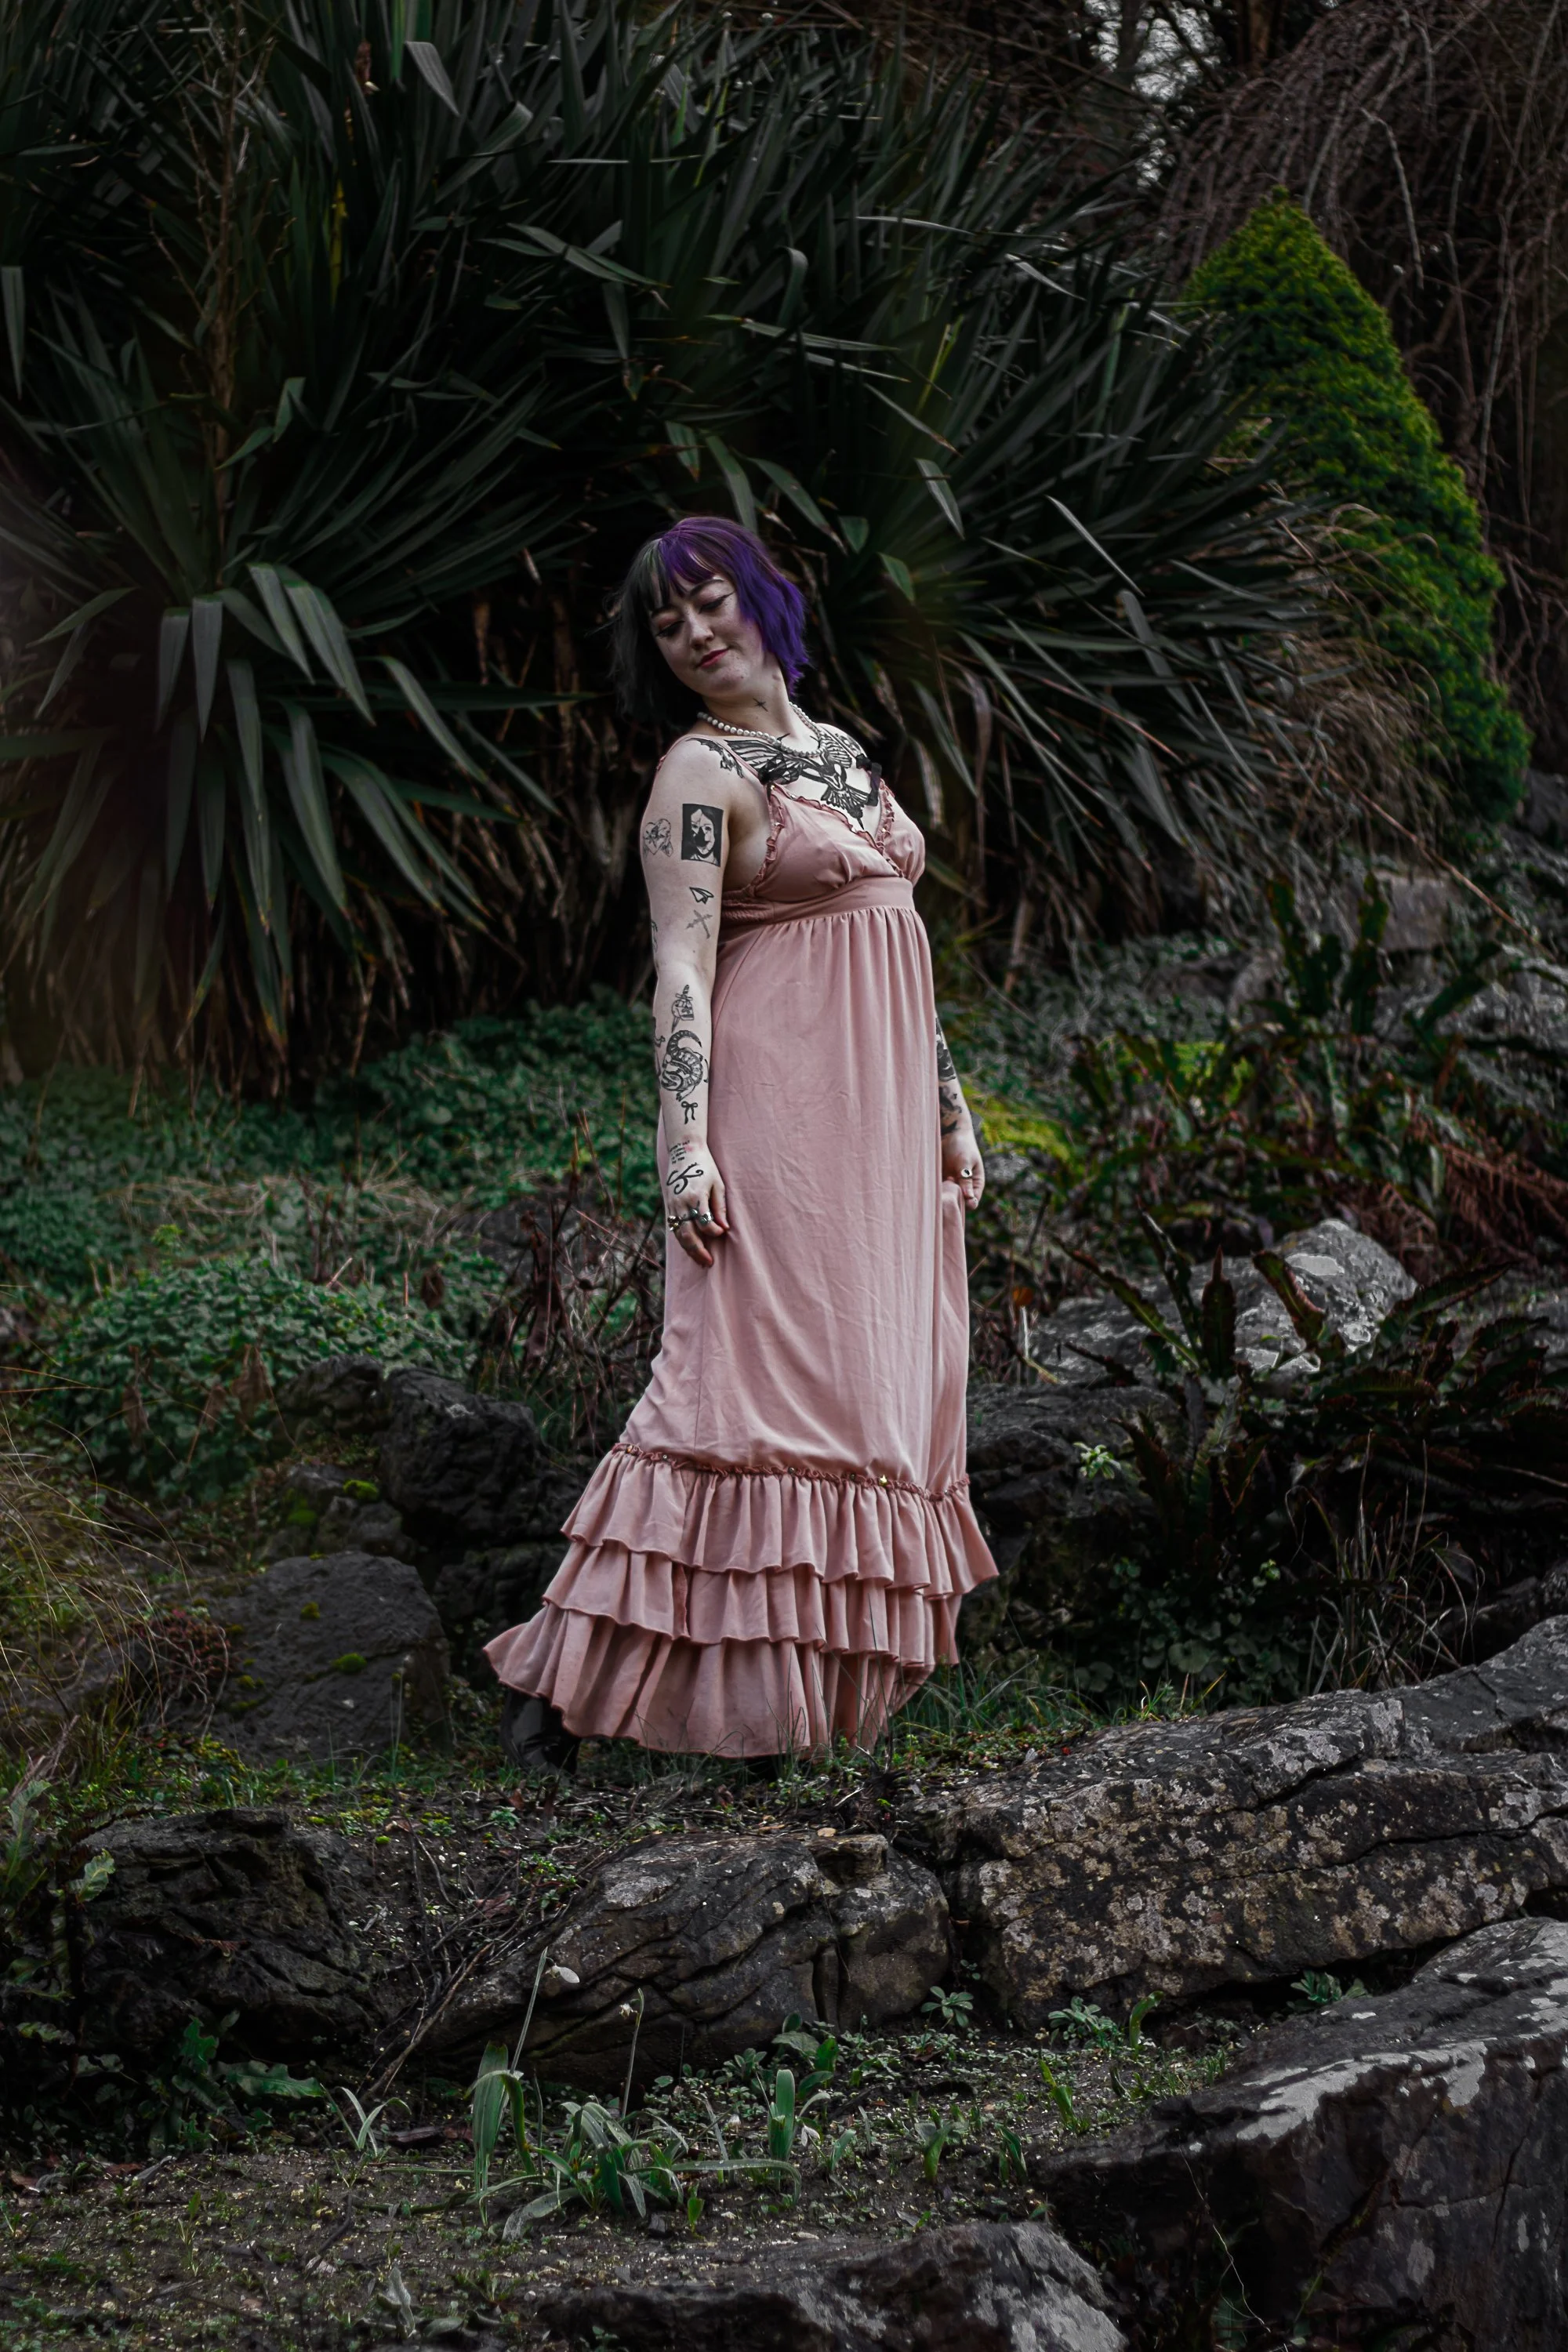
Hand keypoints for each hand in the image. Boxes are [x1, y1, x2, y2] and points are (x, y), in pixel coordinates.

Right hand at [664, 1142, 728, 1266]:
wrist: (683, 1151)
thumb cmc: (705, 1167)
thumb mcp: (718, 1183)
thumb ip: (720, 1207)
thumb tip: (724, 1229)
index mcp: (695, 1194)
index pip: (703, 1221)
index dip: (712, 1231)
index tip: (722, 1234)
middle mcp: (681, 1202)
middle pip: (687, 1233)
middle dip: (698, 1250)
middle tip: (709, 1262)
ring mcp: (672, 1204)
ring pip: (678, 1234)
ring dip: (689, 1249)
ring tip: (701, 1261)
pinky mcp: (669, 1205)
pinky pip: (674, 1228)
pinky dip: (682, 1240)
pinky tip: (691, 1249)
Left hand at [943, 1125, 983, 1210]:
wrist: (949, 1133)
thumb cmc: (961, 1145)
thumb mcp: (964, 1161)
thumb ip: (966, 1179)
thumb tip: (969, 1198)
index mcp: (976, 1183)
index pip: (973, 1201)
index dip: (966, 1205)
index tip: (957, 1200)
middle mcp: (965, 1186)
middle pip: (961, 1202)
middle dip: (953, 1203)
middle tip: (945, 1198)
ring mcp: (953, 1184)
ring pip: (949, 1198)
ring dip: (944, 1198)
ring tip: (937, 1192)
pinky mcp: (942, 1181)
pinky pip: (940, 1191)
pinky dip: (936, 1193)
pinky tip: (930, 1190)